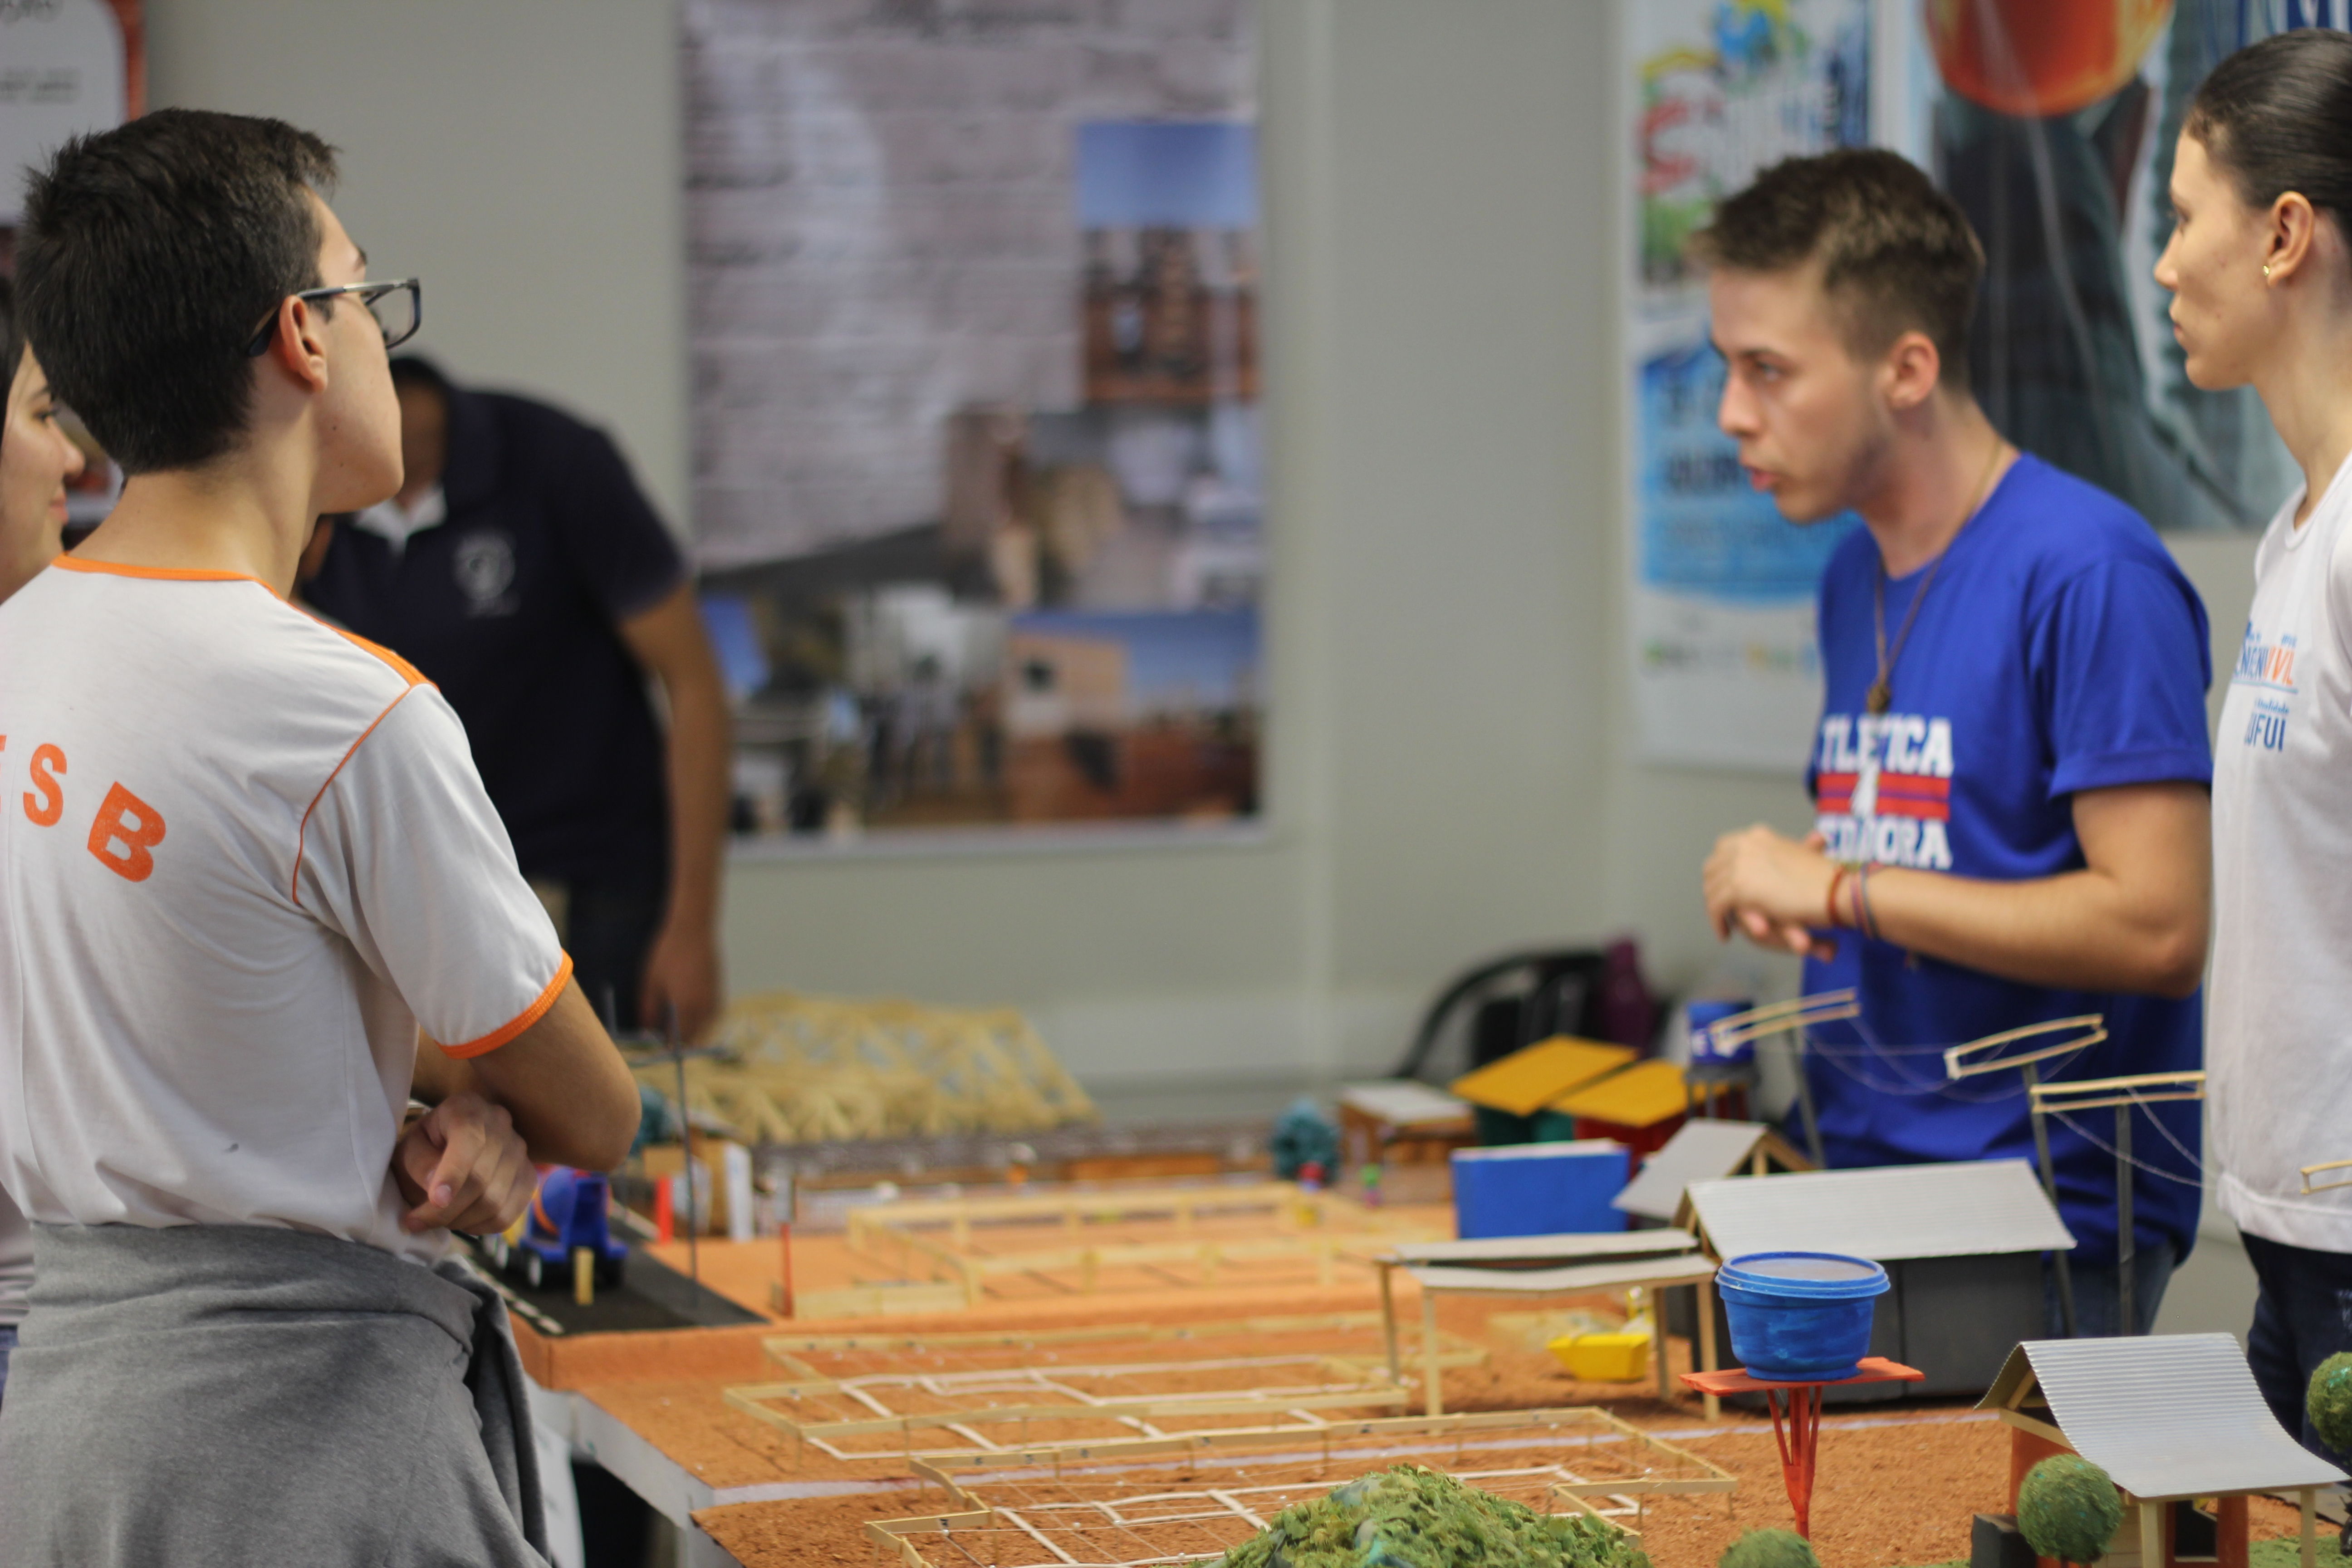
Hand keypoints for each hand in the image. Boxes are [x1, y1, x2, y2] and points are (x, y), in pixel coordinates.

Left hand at [392, 1091, 538, 1235]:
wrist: (447, 1143)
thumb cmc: (424, 1145)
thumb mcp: (408, 1147)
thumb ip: (419, 1163)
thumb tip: (438, 1190)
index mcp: (467, 1108)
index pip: (469, 1140)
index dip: (453, 1173)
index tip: (435, 1201)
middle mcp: (500, 1124)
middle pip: (480, 1179)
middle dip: (445, 1210)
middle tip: (416, 1221)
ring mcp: (520, 1150)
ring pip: (494, 1201)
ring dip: (459, 1221)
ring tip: (438, 1219)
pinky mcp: (528, 1176)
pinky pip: (507, 1215)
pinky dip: (480, 1227)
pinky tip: (461, 1221)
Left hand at [640, 919, 721, 1044]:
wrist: (694, 929)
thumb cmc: (667, 954)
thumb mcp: (650, 983)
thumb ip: (648, 1010)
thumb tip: (646, 1032)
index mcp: (686, 1006)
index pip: (678, 1040)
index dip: (667, 1047)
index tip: (655, 1047)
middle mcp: (704, 1008)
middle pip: (694, 1038)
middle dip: (679, 1042)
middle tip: (662, 1038)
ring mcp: (715, 1000)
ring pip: (704, 1029)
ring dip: (691, 1032)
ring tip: (672, 1024)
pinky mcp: (719, 992)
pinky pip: (711, 1017)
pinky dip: (699, 1021)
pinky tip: (686, 1013)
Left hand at [1704, 824, 1840, 958]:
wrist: (1835, 890)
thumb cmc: (1824, 878)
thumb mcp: (1800, 857)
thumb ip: (1783, 855)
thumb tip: (1776, 859)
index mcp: (1757, 835)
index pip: (1723, 849)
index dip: (1721, 870)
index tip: (1724, 887)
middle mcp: (1744, 845)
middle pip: (1712, 868)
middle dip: (1714, 889)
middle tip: (1720, 910)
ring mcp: (1739, 865)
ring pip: (1712, 889)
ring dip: (1715, 909)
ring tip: (1723, 925)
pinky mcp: (1738, 888)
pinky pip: (1716, 907)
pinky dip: (1718, 922)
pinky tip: (1725, 934)